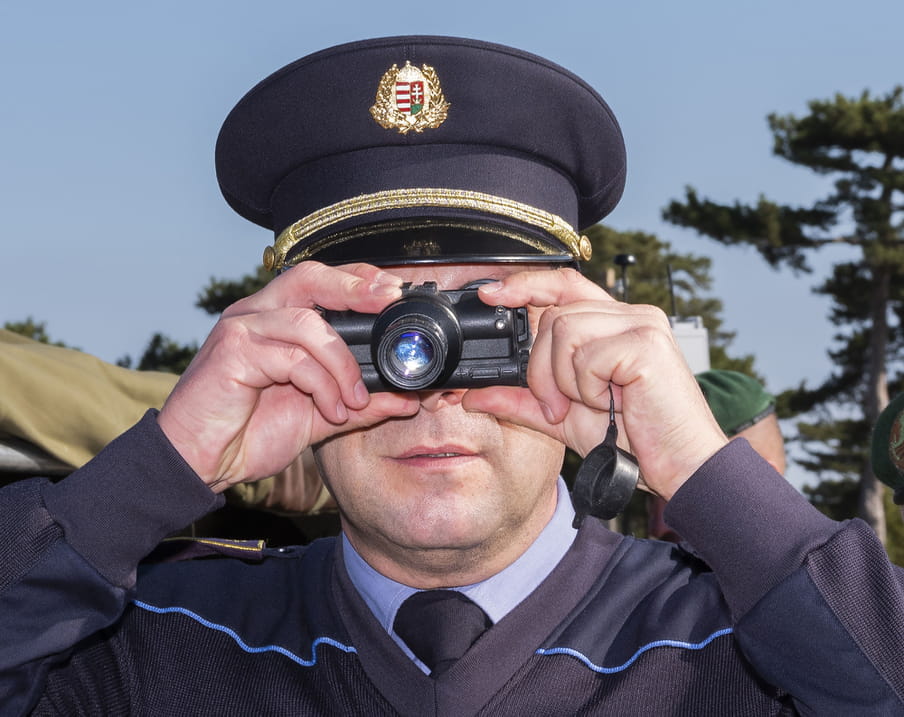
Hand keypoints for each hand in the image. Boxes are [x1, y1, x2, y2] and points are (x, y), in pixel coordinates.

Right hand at [157, 262, 419, 490]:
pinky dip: (322, 386)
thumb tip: (408, 399)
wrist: (200, 462)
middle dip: (356, 288)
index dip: (359, 280)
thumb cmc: (249, 432)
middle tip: (389, 304)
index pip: (321, 281)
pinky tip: (331, 410)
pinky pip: (293, 359)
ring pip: (309, 324)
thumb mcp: (320, 416)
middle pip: (311, 277)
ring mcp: (242, 328)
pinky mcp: (232, 351)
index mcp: (276, 318)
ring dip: (342, 365)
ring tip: (354, 400)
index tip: (395, 294)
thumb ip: (362, 405)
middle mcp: (256, 313)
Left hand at [464, 268, 726, 498]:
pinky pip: (586, 356)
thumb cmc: (634, 440)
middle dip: (541, 368)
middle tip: (559, 405)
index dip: (525, 284)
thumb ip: (523, 400)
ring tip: (591, 404)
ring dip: (564, 380)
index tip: (491, 295)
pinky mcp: (646, 345)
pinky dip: (586, 388)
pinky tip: (610, 403)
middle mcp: (632, 315)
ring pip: (564, 331)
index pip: (563, 284)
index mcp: (616, 323)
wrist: (681, 467)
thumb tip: (474, 394)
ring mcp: (642, 325)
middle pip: (554, 315)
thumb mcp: (564, 417)